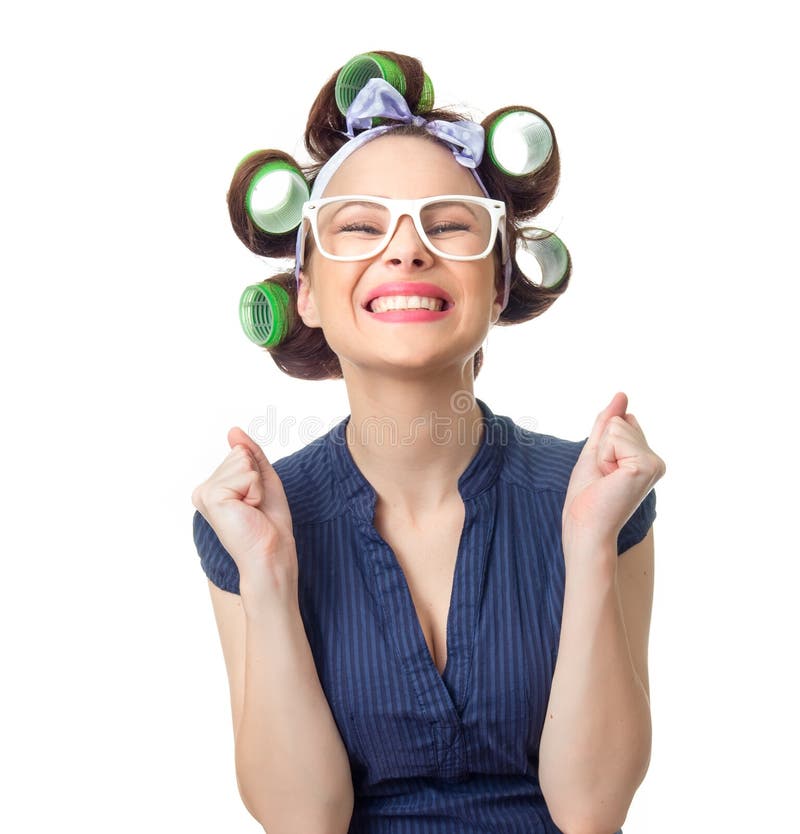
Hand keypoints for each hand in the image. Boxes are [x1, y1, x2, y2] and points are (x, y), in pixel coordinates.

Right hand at [191, 427, 296, 595]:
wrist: (271, 552)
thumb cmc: (268, 522)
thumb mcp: (262, 479)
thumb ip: (248, 454)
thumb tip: (233, 431)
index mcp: (212, 487)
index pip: (240, 453)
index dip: (257, 473)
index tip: (255, 500)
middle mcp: (203, 489)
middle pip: (240, 454)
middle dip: (257, 478)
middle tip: (255, 506)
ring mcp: (205, 492)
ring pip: (243, 461)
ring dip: (257, 485)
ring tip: (252, 510)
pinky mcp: (212, 496)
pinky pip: (246, 474)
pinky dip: (256, 490)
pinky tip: (248, 510)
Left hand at [562, 393, 665, 561]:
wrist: (585, 525)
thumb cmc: (587, 496)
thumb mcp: (596, 451)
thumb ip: (608, 423)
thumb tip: (621, 395)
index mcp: (647, 458)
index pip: (622, 422)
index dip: (602, 443)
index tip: (603, 470)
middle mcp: (656, 461)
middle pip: (619, 422)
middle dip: (601, 447)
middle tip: (602, 477)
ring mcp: (654, 463)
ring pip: (617, 427)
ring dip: (601, 452)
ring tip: (605, 479)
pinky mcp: (646, 465)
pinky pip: (615, 436)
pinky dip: (603, 456)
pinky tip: (610, 479)